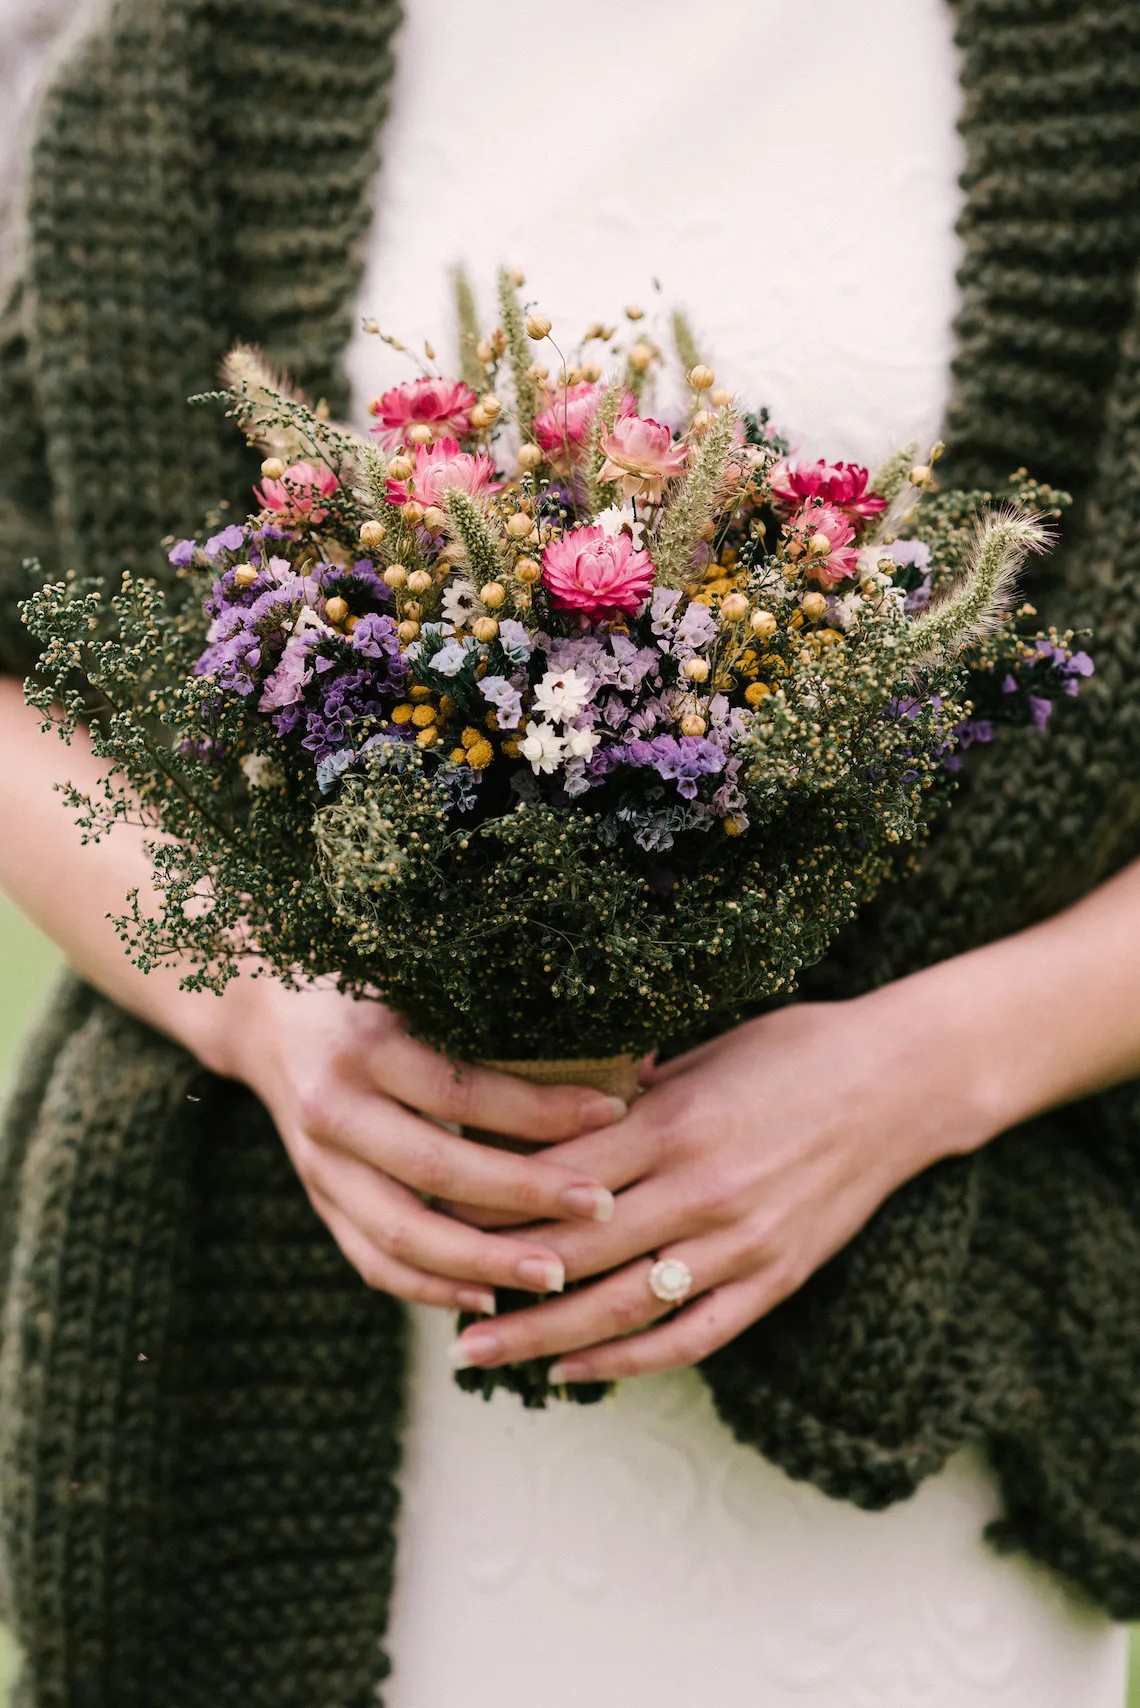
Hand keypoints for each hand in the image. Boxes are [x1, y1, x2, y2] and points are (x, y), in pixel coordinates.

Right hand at [229, 979, 624, 1313]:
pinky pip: (371, 1259)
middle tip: (603, 1208)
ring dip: (483, 1263)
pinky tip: (488, 1298)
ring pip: (402, 1233)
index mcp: (365, 1046)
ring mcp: (318, 1164)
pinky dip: (429, 1288)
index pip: (464, 1091)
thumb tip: (623, 1056)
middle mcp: (334, 1109)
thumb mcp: (416, 983)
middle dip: (526, 1196)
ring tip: (558, 1274)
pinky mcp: (317, 1198)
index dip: (540, 1109)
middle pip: (437, 1171)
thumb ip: (496, 1017)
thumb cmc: (365, 985)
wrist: (263, 1011)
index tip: (613, 1111)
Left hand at [448, 981, 1002, 1380]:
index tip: (431, 1215)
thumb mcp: (702, 1049)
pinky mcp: (774, 1277)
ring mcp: (740, 1243)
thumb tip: (547, 1102)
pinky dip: (627, 1360)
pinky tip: (574, 1369)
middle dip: (495, 1283)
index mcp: (674, 1122)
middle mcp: (701, 1190)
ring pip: (622, 1306)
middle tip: (432, 1302)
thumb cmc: (795, 1048)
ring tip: (478, 1353)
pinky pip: (691, 1334)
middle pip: (574, 1253)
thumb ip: (628, 1088)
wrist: (901, 1083)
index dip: (488, 1203)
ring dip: (542, 1336)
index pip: (556, 1177)